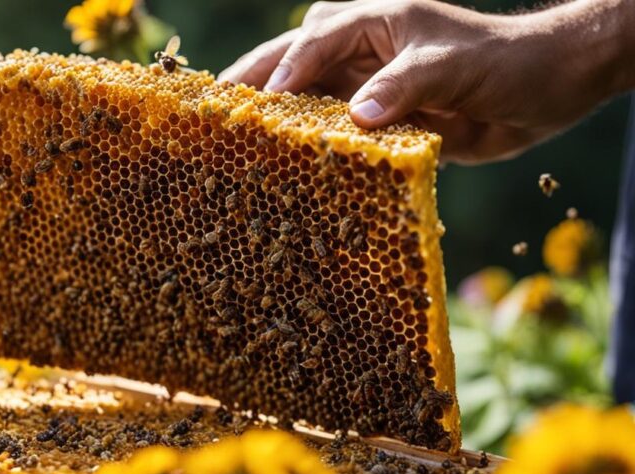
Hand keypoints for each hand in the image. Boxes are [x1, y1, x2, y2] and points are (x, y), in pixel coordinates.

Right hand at [219, 0, 634, 163]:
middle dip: (254, 85)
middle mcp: (359, 50)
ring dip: (276, 119)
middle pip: (290, 61)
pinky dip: (308, 148)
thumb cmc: (504, 61)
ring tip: (237, 145)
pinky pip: (331, 132)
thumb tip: (357, 118)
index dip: (284, 70)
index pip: (313, 41)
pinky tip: (285, 167)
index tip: (260, 103)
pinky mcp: (375, 119)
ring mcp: (364, 84)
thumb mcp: (454, 64)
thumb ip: (405, 84)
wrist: (544, 89)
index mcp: (372, 21)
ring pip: (304, 97)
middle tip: (215, 114)